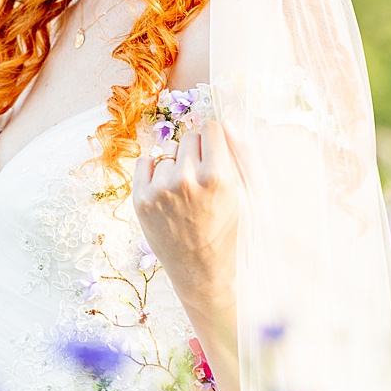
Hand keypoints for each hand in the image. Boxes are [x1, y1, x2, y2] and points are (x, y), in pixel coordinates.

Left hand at [133, 121, 241, 390]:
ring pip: (169, 154)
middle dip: (197, 153)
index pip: (212, 128)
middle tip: (203, 181)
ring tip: (186, 196)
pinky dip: (154, 172)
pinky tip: (168, 193)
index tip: (217, 158)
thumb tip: (227, 119)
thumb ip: (243, 154)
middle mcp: (186, 179)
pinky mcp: (140, 200)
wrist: (204, 272)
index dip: (216, 143)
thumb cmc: (232, 231)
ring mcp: (159, 190)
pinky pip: (145, 162)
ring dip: (176, 167)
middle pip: (189, 137)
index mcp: (218, 176)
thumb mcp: (251, 195)